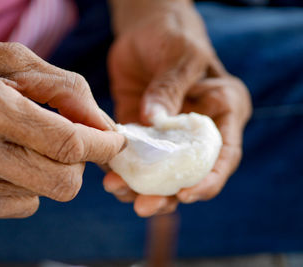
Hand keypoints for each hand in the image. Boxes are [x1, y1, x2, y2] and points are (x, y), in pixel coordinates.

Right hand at [0, 38, 124, 225]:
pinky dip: (26, 184)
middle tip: (70, 141)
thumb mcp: (14, 61)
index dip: (102, 145)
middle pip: (63, 183)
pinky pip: (22, 205)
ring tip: (19, 142)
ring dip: (47, 169)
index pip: (68, 143)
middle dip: (80, 163)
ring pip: (44, 194)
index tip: (115, 141)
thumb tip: (106, 128)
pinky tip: (1, 160)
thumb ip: (67, 90)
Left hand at [105, 0, 251, 216]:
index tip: (186, 195)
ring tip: (117, 189)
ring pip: (158, 172)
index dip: (208, 181)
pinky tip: (107, 172)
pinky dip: (120, 168)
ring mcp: (166, 134)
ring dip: (139, 187)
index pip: (224, 156)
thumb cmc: (174, 35)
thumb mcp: (180, 56)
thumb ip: (170, 88)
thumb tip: (153, 121)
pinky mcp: (140, 132)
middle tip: (144, 206)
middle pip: (188, 174)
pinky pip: (132, 156)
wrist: (146, 29)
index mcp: (223, 112)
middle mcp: (196, 130)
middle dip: (167, 195)